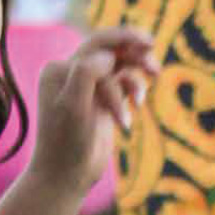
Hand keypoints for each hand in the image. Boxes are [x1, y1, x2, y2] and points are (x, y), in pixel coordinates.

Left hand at [28, 27, 158, 197]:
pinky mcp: (103, 101)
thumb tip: (108, 56)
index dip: (124, 38)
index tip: (148, 43)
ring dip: (137, 75)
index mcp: (60, 69)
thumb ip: (87, 74)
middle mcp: (72, 73)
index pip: (97, 44)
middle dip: (135, 53)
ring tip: (153, 80)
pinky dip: (134, 92)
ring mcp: (89, 87)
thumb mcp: (73, 106)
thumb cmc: (66, 142)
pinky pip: (125, 85)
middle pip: (112, 51)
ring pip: (121, 67)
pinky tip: (134, 110)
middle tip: (155, 64)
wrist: (66, 176)